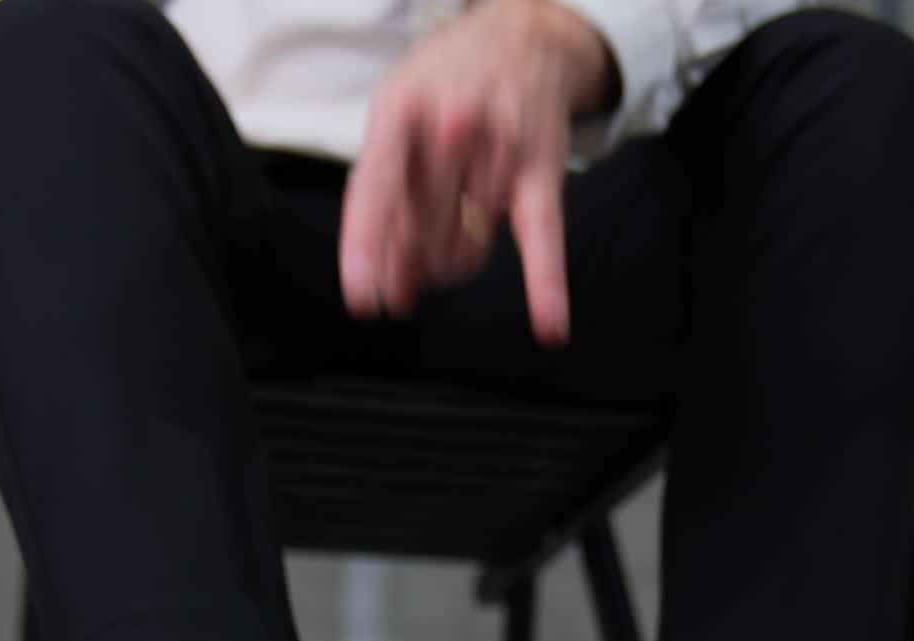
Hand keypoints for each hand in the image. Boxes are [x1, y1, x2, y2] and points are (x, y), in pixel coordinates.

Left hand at [338, 0, 615, 346]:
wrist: (523, 41)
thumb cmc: (447, 86)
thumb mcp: (394, 115)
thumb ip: (379, 192)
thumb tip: (384, 278)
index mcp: (404, 109)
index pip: (378, 192)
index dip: (366, 250)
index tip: (362, 296)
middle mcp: (452, 125)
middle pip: (421, 233)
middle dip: (413, 261)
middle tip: (410, 265)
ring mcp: (500, 149)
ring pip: (466, 248)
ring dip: (452, 261)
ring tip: (450, 239)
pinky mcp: (541, 173)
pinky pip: (542, 240)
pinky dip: (547, 286)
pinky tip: (551, 326)